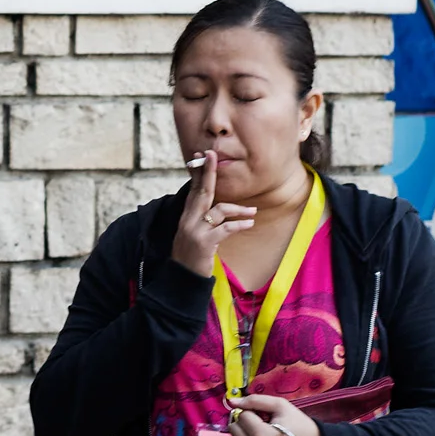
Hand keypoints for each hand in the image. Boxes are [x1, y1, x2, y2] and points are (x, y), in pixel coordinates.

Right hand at [169, 153, 257, 279]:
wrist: (181, 279)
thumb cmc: (190, 256)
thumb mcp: (190, 233)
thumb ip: (198, 218)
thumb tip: (212, 204)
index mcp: (186, 216)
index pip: (193, 189)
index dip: (198, 172)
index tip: (202, 155)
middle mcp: (188, 220)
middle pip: (201, 191)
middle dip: (208, 172)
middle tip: (214, 155)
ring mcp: (196, 231)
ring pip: (219, 209)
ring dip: (239, 209)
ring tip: (253, 212)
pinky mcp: (205, 243)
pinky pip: (226, 228)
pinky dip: (239, 224)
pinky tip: (249, 223)